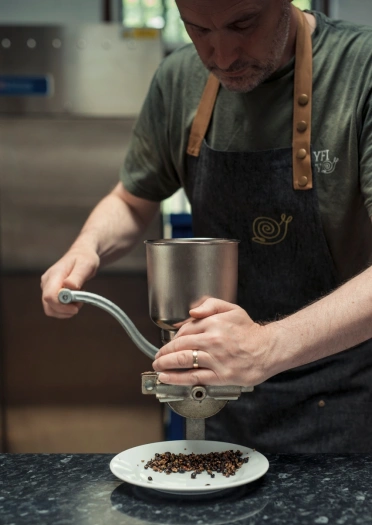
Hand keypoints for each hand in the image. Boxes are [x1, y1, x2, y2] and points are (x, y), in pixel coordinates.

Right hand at [41, 247, 99, 317]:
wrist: (81, 255)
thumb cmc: (84, 258)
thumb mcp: (86, 265)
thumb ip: (77, 277)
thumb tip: (69, 287)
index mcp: (54, 275)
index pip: (50, 296)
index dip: (62, 306)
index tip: (76, 307)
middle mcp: (47, 282)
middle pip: (49, 306)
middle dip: (65, 310)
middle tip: (80, 302)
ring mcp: (47, 288)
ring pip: (51, 309)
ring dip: (66, 311)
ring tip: (78, 300)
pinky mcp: (50, 292)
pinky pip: (54, 308)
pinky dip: (65, 309)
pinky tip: (74, 300)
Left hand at [152, 298, 274, 386]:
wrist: (268, 350)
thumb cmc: (250, 332)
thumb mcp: (232, 309)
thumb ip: (210, 305)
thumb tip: (192, 312)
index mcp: (213, 324)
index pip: (185, 329)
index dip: (174, 337)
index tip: (170, 343)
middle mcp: (212, 340)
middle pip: (180, 345)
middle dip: (164, 351)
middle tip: (158, 356)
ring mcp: (215, 359)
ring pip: (183, 360)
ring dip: (165, 364)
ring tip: (157, 366)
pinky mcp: (220, 375)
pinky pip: (193, 376)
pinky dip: (176, 378)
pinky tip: (166, 377)